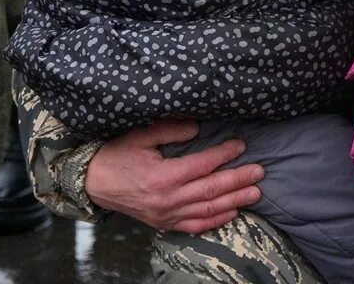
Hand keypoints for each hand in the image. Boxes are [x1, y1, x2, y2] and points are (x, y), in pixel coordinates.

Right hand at [84, 119, 263, 232]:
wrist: (93, 183)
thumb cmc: (117, 155)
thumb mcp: (141, 136)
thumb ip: (171, 131)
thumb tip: (198, 128)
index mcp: (164, 176)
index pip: (203, 165)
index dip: (224, 155)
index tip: (241, 146)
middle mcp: (168, 199)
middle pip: (212, 189)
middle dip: (239, 180)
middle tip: (260, 172)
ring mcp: (167, 214)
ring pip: (208, 210)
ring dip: (234, 201)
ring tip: (255, 193)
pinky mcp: (164, 223)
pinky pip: (195, 225)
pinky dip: (216, 220)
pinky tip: (232, 212)